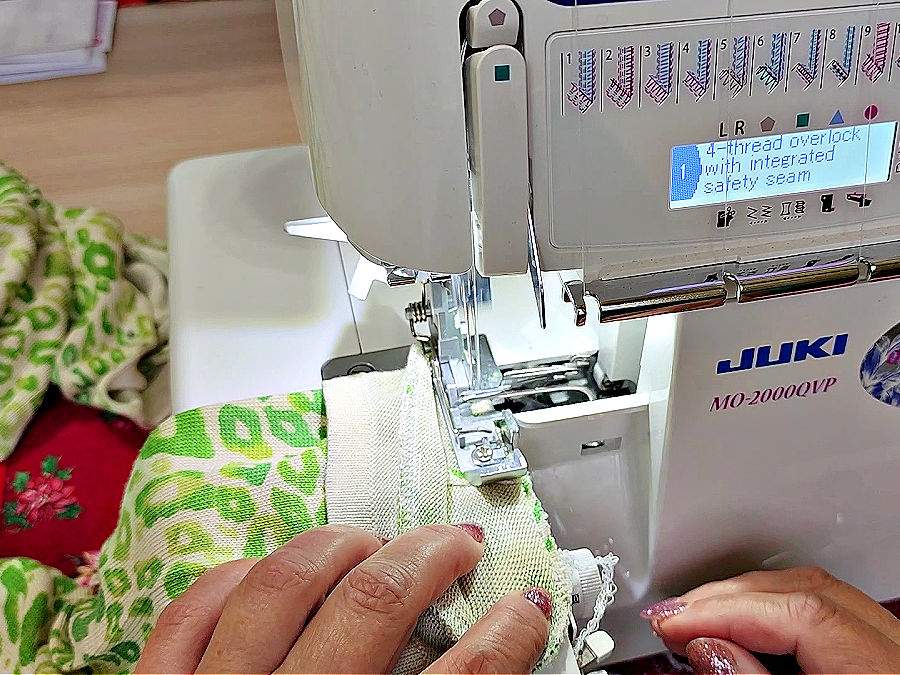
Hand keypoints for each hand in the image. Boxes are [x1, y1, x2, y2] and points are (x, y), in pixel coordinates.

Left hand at [135, 524, 552, 673]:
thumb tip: (482, 672)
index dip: (506, 636)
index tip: (525, 606)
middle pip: (373, 606)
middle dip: (431, 558)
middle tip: (460, 544)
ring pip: (283, 585)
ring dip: (342, 546)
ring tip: (376, 542)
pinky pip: (193, 610)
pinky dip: (239, 576)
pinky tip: (273, 570)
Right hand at [642, 567, 899, 673]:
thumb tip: (705, 645)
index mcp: (883, 669)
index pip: (798, 611)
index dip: (723, 609)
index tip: (671, 623)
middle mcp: (896, 650)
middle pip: (802, 589)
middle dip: (724, 598)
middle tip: (670, 617)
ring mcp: (893, 646)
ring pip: (812, 589)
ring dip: (743, 598)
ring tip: (693, 618)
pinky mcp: (880, 652)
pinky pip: (825, 607)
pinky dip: (772, 608)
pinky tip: (736, 623)